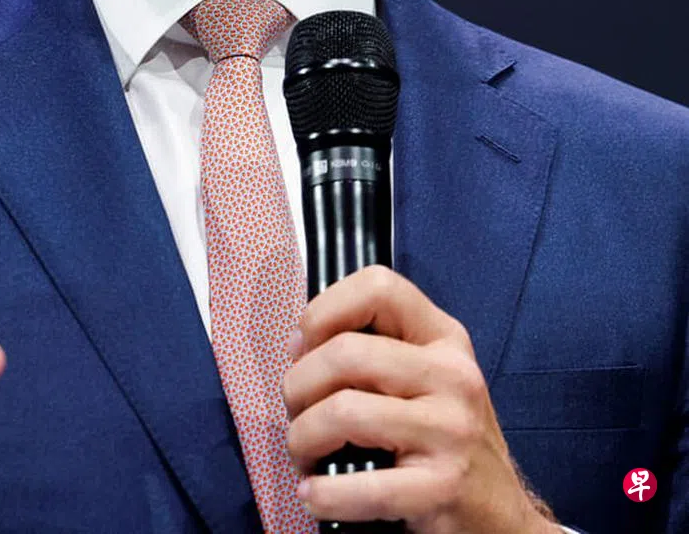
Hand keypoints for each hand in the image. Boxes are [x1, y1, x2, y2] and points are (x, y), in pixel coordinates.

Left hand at [283, 266, 557, 533]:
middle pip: (346, 353)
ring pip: (344, 411)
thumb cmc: (441, 439)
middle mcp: (453, 374)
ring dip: (303, 438)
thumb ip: (369, 349)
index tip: (305, 347)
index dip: (324, 310)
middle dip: (299, 386)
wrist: (500, 515)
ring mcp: (452, 430)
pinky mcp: (444, 488)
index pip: (379, 286)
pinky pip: (362, 485)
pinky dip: (324, 493)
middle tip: (297, 415)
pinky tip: (315, 495)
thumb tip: (299, 347)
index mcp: (443, 337)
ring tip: (305, 456)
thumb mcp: (422, 377)